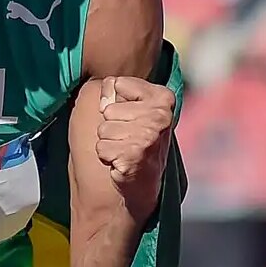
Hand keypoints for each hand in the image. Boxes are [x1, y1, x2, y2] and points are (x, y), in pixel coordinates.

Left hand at [96, 76, 174, 209]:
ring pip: (103, 129)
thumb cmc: (136, 141)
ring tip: (125, 149)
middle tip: (128, 138)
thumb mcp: (133, 109)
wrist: (143, 182)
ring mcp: (149, 135)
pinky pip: (101, 147)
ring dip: (108, 142)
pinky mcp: (134, 154)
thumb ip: (116, 92)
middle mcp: (160, 115)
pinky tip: (121, 161)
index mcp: (163, 97)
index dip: (116, 102)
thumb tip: (104, 95)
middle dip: (111, 126)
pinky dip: (107, 156)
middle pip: (108, 110)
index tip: (131, 117)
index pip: (117, 84)